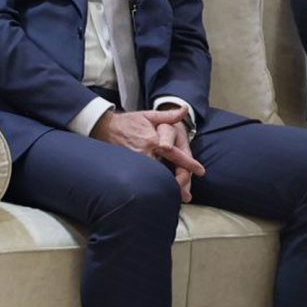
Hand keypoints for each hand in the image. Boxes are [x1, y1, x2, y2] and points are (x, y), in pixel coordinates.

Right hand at [91, 106, 205, 190]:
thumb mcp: (149, 115)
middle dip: (177, 183)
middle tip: (187, 194)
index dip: (189, 163)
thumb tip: (185, 109)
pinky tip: (157, 193)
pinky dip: (151, 185)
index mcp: (154, 141)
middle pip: (165, 172)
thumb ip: (169, 115)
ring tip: (177, 197)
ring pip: (154, 176)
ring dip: (165, 187)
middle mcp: (145, 152)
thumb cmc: (129, 122)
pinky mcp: (128, 166)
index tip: (201, 171)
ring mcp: (135, 161)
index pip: (175, 154)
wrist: (104, 127)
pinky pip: (142, 177)